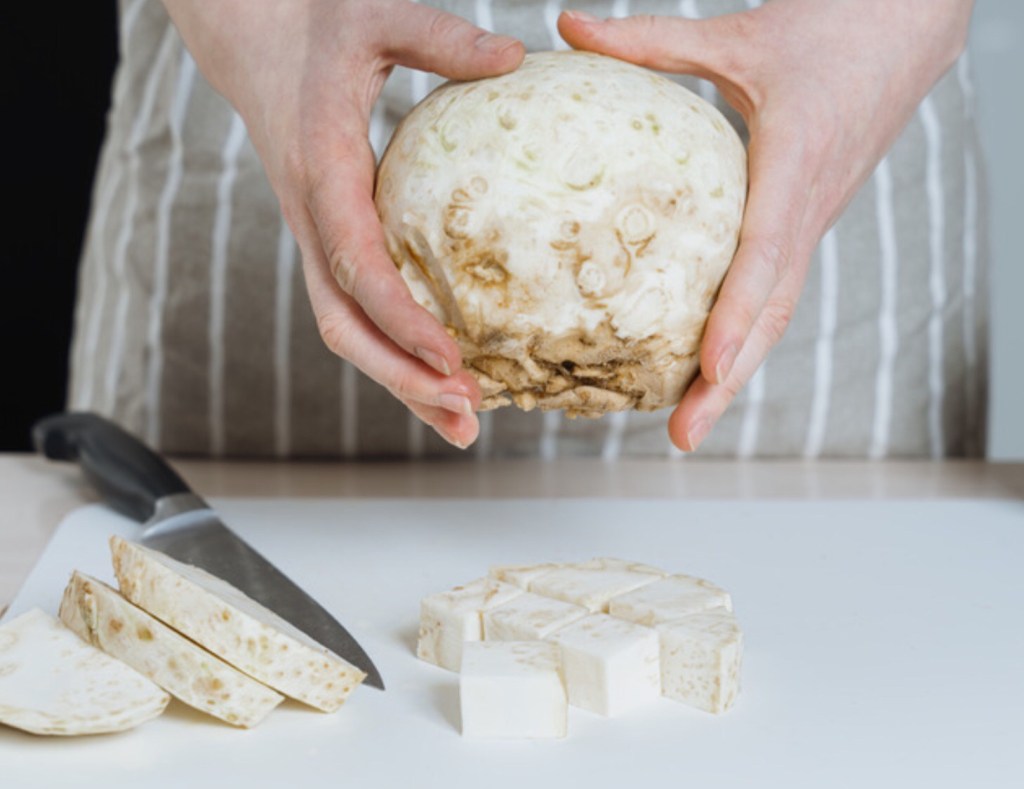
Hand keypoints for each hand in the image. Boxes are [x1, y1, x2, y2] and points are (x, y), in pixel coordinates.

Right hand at [162, 0, 524, 447]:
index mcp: (322, 173)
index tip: (451, 358)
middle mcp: (312, 218)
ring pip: (347, 330)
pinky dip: (396, 351)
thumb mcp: (377, 17)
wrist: (256, 42)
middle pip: (343, 324)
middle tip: (467, 413)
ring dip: (399, 382)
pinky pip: (358, 309)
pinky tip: (441, 376)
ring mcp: (317, 236)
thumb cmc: (318, 25)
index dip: (401, 319)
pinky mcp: (330, 241)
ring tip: (463, 423)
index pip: (356, 265)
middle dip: (400, 377)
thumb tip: (516, 57)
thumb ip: (439, 38)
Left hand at [559, 0, 971, 450]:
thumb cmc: (829, 27)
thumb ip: (649, 38)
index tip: (707, 367)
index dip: (738, 313)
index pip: (767, 252)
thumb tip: (565, 25)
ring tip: (689, 424)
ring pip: (776, 312)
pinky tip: (705, 366)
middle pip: (772, 312)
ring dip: (735, 373)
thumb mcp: (735, 34)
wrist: (906, 27)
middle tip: (683, 436)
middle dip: (729, 380)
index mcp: (796, 161)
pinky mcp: (805, 221)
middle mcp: (809, 206)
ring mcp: (811, 220)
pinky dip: (742, 334)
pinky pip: (774, 289)